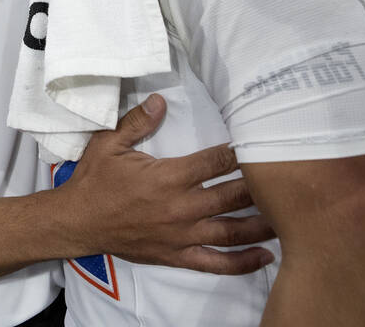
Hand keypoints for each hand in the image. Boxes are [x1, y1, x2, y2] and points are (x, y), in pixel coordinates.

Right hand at [55, 94, 274, 274]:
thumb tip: (160, 100)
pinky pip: (216, 263)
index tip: (259, 141)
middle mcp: (180, 208)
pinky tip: (265, 256)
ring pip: (231, 231)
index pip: (215, 162)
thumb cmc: (94, 181)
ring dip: (261, 224)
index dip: (239, 152)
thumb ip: (136, 122)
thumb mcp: (108, 143)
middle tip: (286, 176)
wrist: (77, 222)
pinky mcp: (177, 256)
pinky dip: (243, 262)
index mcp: (167, 177)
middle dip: (260, 186)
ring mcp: (181, 236)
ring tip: (288, 216)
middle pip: (232, 196)